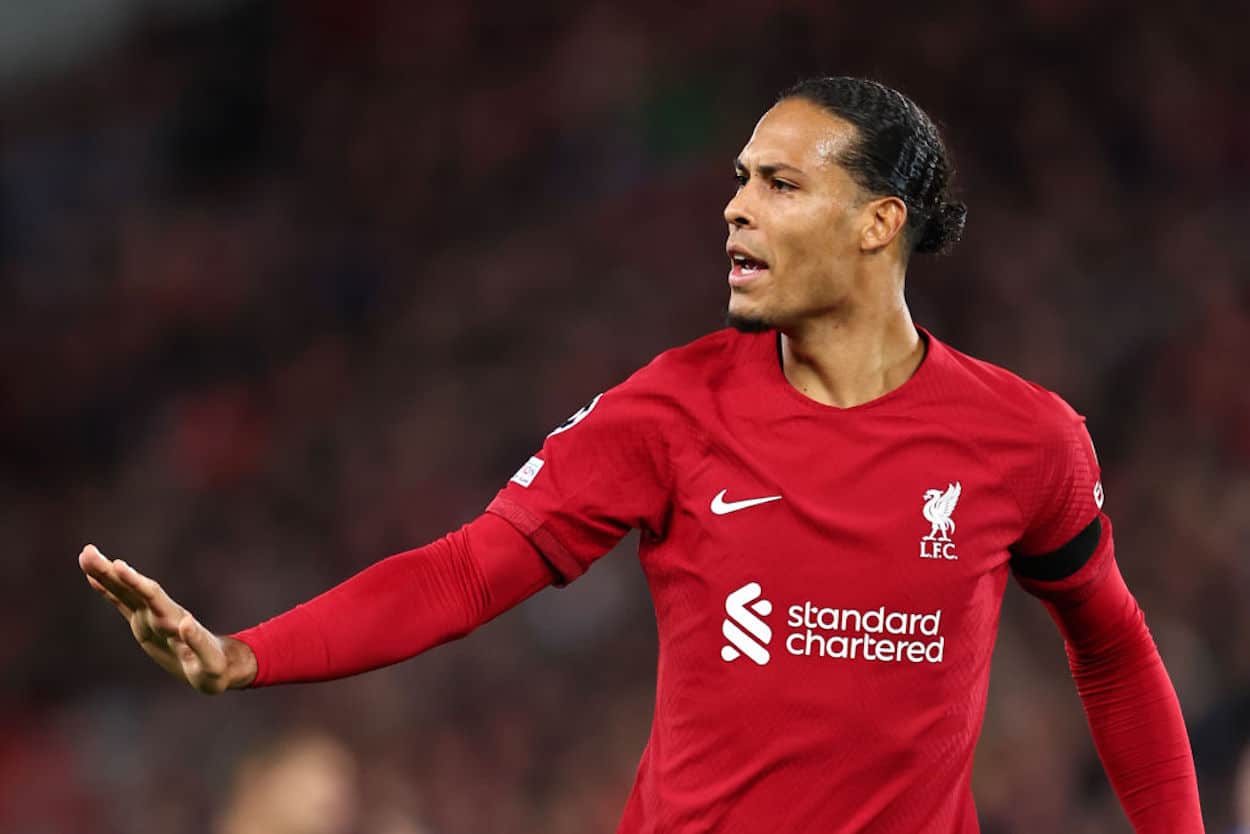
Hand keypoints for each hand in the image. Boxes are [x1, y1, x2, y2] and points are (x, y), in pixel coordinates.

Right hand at [79, 544, 256, 692]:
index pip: (152, 596)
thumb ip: (198, 643)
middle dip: (110, 572)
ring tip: (85, 556)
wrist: (219, 666)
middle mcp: (160, 614)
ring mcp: (151, 618)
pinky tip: (94, 579)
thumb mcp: (209, 663)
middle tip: (87, 552)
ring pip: (125, 592)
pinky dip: (109, 591)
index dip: (135, 582)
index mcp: (173, 621)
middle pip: (133, 588)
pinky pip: (123, 604)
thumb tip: (186, 622)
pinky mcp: (145, 625)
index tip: (118, 565)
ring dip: (106, 576)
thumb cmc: (215, 668)